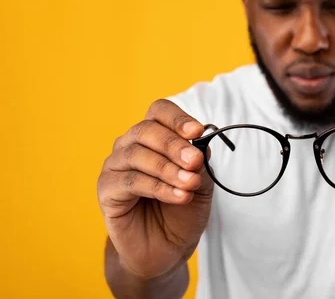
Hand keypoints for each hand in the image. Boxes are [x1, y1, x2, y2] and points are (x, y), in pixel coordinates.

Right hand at [97, 99, 213, 278]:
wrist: (167, 248)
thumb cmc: (182, 211)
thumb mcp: (201, 184)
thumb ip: (199, 163)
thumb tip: (199, 144)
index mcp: (153, 137)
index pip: (159, 112)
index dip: (177, 118)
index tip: (197, 132)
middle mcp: (130, 145)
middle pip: (146, 130)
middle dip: (174, 145)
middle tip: (195, 162)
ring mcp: (115, 166)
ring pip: (137, 155)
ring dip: (168, 169)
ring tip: (190, 184)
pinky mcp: (107, 190)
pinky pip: (131, 182)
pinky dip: (158, 188)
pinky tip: (179, 197)